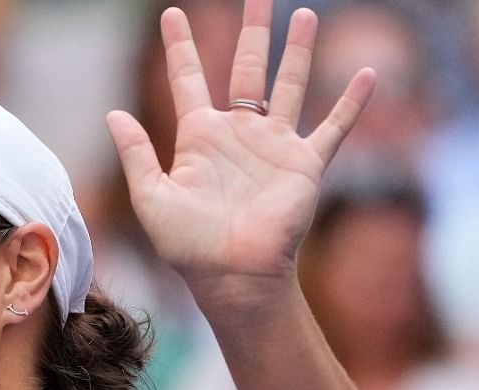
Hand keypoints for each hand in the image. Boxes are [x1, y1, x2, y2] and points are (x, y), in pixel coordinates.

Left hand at [107, 0, 374, 302]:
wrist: (233, 275)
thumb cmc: (188, 245)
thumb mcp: (152, 197)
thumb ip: (137, 154)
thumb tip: (113, 114)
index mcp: (199, 137)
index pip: (189, 80)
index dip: (181, 48)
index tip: (172, 14)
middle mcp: (239, 134)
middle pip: (246, 69)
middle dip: (251, 32)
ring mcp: (274, 146)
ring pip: (289, 85)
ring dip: (297, 52)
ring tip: (304, 14)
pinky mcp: (305, 164)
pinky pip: (332, 127)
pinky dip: (350, 103)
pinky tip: (366, 74)